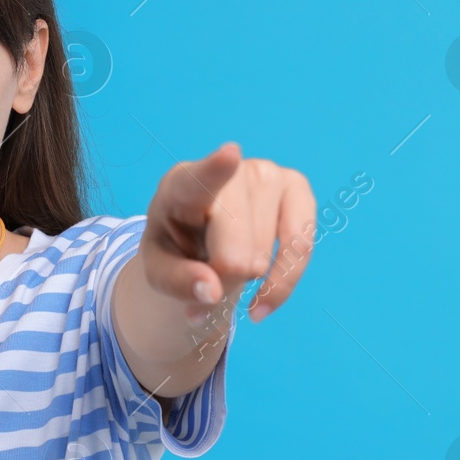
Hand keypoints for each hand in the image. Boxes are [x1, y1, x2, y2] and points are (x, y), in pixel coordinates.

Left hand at [139, 142, 316, 324]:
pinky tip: (260, 303)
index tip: (230, 155)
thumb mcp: (158, 272)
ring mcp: (268, 174)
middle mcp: (229, 170)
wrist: (201, 240)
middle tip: (206, 276)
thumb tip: (212, 292)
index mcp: (181, 184)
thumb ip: (177, 282)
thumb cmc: (176, 249)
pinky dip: (281, 285)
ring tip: (226, 268)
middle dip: (222, 281)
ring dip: (245, 281)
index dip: (216, 169)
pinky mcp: (298, 189)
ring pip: (263, 258)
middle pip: (235, 253)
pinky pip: (300, 250)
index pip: (201, 179)